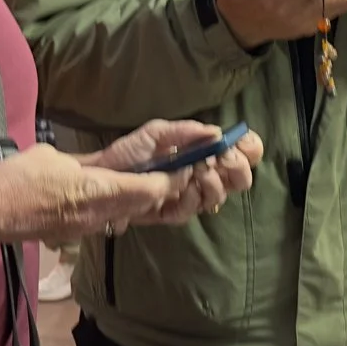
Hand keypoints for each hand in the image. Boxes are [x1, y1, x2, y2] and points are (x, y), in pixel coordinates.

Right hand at [0, 144, 182, 248]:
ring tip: (151, 179)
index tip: (181, 164)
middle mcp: (98, 214)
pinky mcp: (75, 233)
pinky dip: (122, 207)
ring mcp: (87, 228)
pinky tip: (118, 193)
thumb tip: (102, 163)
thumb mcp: (54, 157)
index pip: (149, 190)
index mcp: (96, 191)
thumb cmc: (15, 179)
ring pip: (129, 214)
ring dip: (144, 199)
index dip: (171, 179)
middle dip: (164, 190)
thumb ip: (86, 162)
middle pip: (146, 205)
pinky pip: (108, 219)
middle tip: (174, 171)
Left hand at [81, 119, 264, 227]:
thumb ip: (186, 132)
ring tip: (198, 172)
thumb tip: (216, 133)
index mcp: (201, 153)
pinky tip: (183, 189)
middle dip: (236, 170)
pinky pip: (189, 210)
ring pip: (217, 197)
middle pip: (238, 179)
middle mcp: (200, 176)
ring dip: (212, 184)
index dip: (248, 151)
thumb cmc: (128, 153)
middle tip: (222, 161)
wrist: (98, 176)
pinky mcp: (170, 213)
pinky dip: (189, 198)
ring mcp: (187, 197)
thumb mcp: (156, 134)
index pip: (239, 153)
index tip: (244, 146)